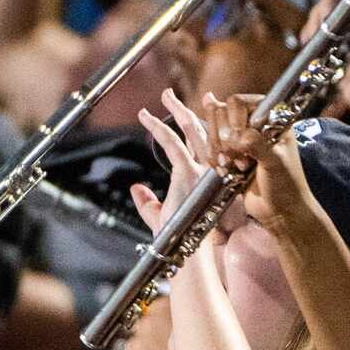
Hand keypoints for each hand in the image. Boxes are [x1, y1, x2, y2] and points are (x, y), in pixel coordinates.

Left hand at [132, 89, 219, 240]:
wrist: (190, 254)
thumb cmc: (178, 239)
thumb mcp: (161, 216)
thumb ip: (148, 202)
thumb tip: (136, 187)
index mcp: (213, 177)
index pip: (209, 144)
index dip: (201, 124)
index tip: (190, 109)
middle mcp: (213, 170)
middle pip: (203, 131)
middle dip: (186, 110)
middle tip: (170, 95)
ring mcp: (205, 171)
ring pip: (191, 131)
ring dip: (175, 110)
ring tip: (163, 97)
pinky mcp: (189, 174)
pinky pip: (173, 144)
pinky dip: (159, 128)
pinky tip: (145, 117)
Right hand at [206, 92, 324, 237]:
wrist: (280, 211)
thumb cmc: (286, 185)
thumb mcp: (274, 162)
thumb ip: (256, 144)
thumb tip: (236, 134)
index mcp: (270, 117)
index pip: (238, 102)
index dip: (234, 120)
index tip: (240, 143)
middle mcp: (253, 122)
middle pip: (221, 112)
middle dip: (224, 137)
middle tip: (238, 158)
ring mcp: (239, 136)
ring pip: (212, 128)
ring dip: (218, 148)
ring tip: (233, 166)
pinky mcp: (229, 153)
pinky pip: (209, 146)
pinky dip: (212, 158)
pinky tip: (224, 170)